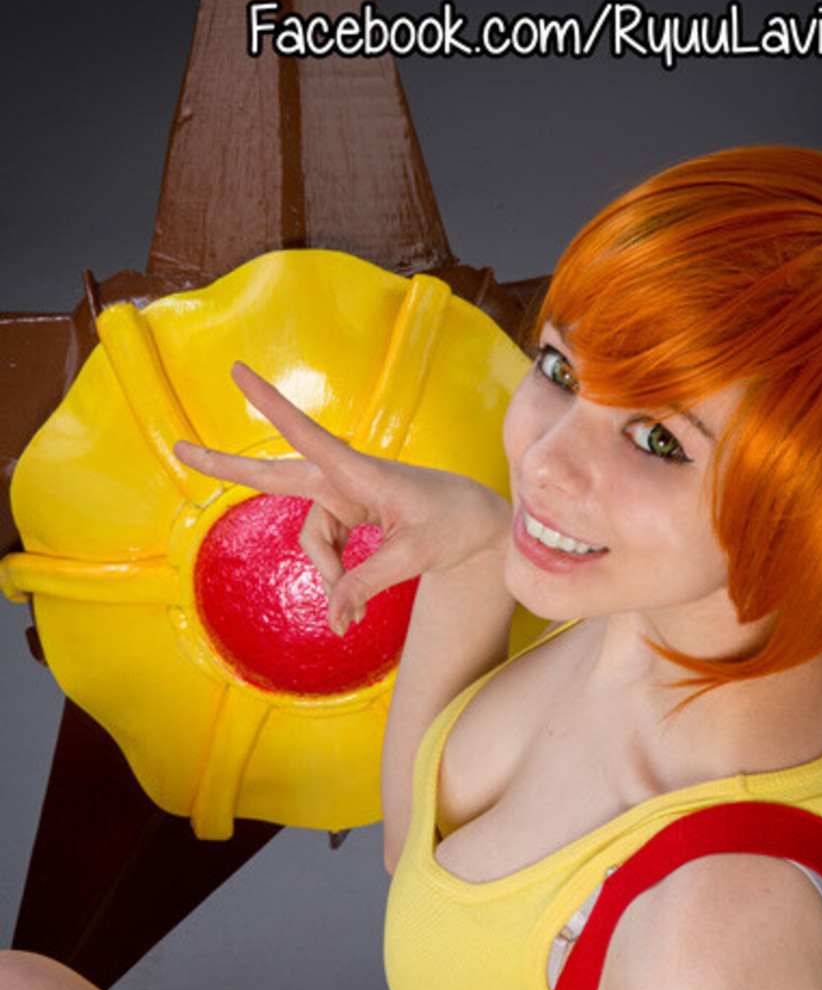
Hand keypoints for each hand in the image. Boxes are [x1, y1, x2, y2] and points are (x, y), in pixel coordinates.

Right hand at [174, 363, 509, 634]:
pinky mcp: (346, 514)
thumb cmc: (452, 525)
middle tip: (178, 447)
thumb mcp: (416, 557)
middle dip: (228, 468)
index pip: (307, 434)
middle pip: (275, 477)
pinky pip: (326, 551)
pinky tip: (351, 612)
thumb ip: (368, 581)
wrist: (475, 525)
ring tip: (353, 617)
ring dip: (330, 577)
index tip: (238, 371)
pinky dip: (336, 581)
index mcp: (360, 471)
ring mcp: (342, 498)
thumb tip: (332, 613)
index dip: (270, 406)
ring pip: (312, 542)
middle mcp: (343, 478)